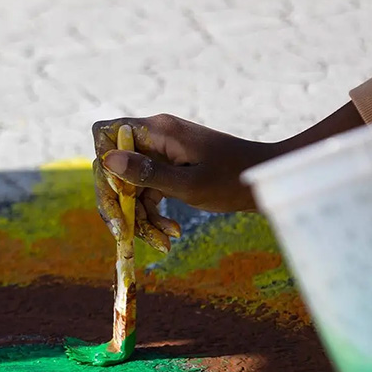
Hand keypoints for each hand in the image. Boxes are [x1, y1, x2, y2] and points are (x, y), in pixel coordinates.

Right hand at [90, 114, 278, 251]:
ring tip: (163, 242)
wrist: (268, 181)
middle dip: (119, 203)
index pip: (105, 134)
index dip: (102, 163)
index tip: (116, 195)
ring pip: (131, 186)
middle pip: (114, 167)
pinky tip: (171, 234)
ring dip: (140, 217)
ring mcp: (161, 153)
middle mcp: (155, 137)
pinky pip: (148, 192)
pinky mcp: (169, 169)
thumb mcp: (189, 184)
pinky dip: (154, 215)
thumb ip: (147, 173)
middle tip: (124, 233)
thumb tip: (108, 160)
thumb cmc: (234, 179)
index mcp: (157, 130)